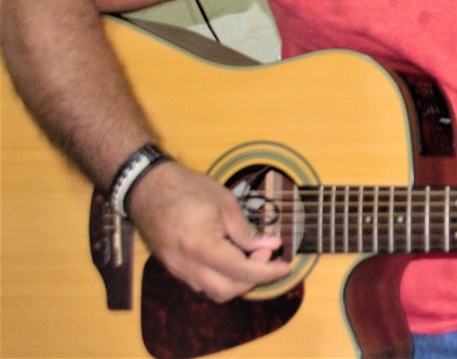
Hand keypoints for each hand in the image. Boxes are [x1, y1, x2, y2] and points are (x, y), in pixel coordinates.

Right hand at [126, 162, 292, 301]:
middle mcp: (187, 265)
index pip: (242, 271)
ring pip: (213, 292)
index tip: (285, 267)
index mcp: (202, 247)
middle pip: (227, 291)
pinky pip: (201, 284)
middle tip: (267, 255)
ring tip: (251, 256)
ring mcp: (177, 270)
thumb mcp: (225, 203)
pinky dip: (221, 278)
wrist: (147, 188)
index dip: (268, 272)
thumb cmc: (186, 189)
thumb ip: (247, 231)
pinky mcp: (174, 268)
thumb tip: (271, 246)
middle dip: (253, 279)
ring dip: (237, 281)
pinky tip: (232, 258)